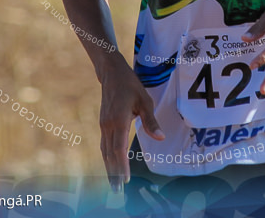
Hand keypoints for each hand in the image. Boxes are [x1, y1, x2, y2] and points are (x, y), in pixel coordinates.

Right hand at [98, 60, 164, 192]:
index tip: (125, 181)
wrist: (111, 74)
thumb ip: (151, 121)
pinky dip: (107, 159)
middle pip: (110, 155)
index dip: (121, 166)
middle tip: (117, 191)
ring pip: (105, 152)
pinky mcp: (103, 124)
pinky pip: (104, 146)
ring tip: (113, 184)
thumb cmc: (131, 86)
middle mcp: (108, 126)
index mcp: (118, 121)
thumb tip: (160, 138)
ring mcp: (104, 125)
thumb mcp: (145, 100)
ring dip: (109, 169)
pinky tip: (111, 166)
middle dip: (113, 174)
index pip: (119, 149)